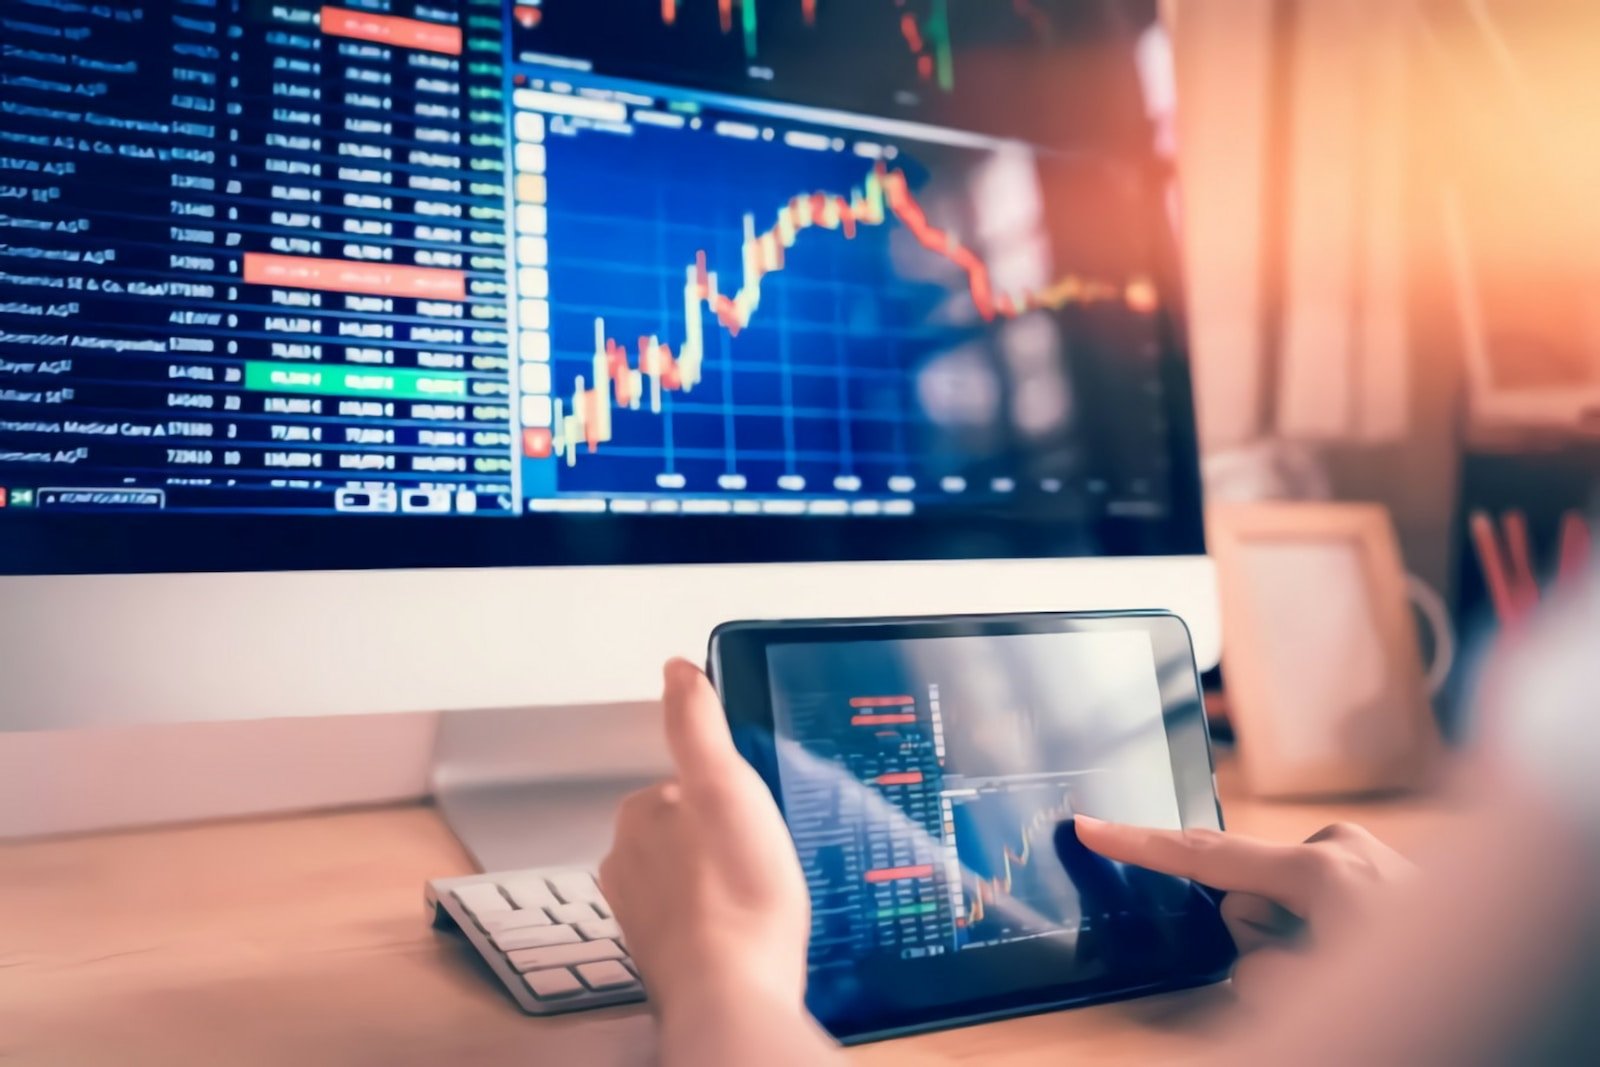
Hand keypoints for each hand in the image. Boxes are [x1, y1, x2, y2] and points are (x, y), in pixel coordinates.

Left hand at [599, 659, 811, 1017]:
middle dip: (724, 840)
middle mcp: (627, 867)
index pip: (686, 784)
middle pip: (688, 832)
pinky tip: (752, 929)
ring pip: (692, 880)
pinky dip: (724, 922)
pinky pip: (700, 924)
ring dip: (724, 883)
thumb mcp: (725, 783)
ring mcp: (645, 917)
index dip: (729, 795)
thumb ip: (695, 723)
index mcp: (638, 818)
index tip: (756, 813)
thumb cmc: (735, 893)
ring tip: (763, 894)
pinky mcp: (668, 958)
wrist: (734, 995)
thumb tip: (677, 669)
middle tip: (765, 855)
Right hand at [1075, 817, 1413, 993]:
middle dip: (1260, 938)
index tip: (1090, 826)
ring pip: (1284, 906)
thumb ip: (1259, 962)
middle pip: (1246, 894)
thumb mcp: (1310, 995)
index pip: (1207, 855)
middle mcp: (1347, 851)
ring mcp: (1371, 859)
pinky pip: (1320, 906)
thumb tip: (1259, 946)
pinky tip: (1366, 957)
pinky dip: (1325, 935)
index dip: (1139, 845)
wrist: (1526, 997)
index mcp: (1325, 870)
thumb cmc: (1424, 1003)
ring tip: (1354, 972)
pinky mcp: (1385, 875)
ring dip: (1299, 945)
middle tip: (1314, 977)